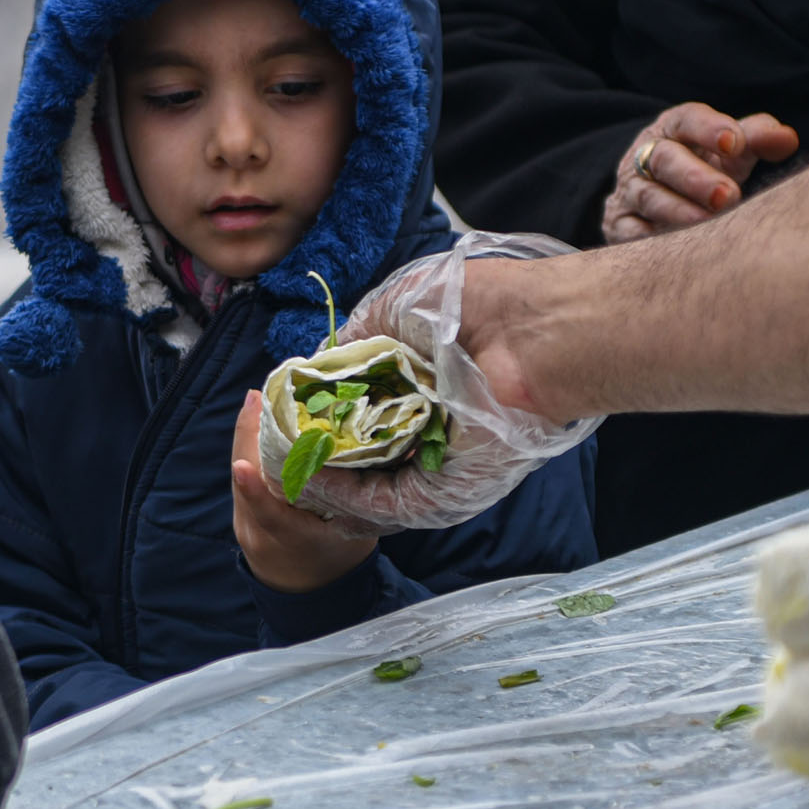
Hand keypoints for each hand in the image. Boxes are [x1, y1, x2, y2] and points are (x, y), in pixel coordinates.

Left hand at [232, 392, 378, 591]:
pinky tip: (256, 409)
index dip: (254, 491)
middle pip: (247, 481)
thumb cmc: (340, 556)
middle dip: (252, 436)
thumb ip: (375, 493)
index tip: (243, 466)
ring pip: (241, 469)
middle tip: (267, 392)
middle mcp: (261, 532)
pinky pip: (243, 469)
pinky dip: (249, 440)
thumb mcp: (360, 533)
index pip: (268, 518)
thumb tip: (414, 445)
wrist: (305, 591)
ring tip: (262, 394)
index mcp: (293, 541)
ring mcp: (245, 522)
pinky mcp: (239, 512)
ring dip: (249, 431)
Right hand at [293, 233, 602, 533]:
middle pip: (368, 455)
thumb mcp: (395, 308)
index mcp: (427, 383)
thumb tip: (317, 367)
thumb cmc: (473, 306)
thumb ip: (355, 341)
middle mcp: (435, 426)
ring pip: (374, 486)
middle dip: (320, 455)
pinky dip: (349, 497)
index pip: (368, 413)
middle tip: (279, 452)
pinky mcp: (452, 489)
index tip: (290, 417)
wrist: (529, 331)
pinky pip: (391, 502)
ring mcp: (443, 461)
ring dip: (326, 481)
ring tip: (285, 469)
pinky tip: (313, 479)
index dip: (326, 417)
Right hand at [602, 103, 796, 244]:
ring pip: (647, 197)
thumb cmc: (706, 169)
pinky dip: (647, 239)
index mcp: (674, 128)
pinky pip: (627, 232)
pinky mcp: (618, 225)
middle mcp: (645, 155)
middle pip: (663, 158)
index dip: (708, 129)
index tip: (735, 143)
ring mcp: (629, 191)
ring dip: (677, 211)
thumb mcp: (731, 152)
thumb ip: (757, 139)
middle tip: (729, 195)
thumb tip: (788, 140)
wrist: (657, 203)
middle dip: (695, 177)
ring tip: (708, 225)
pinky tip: (673, 248)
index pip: (687, 120)